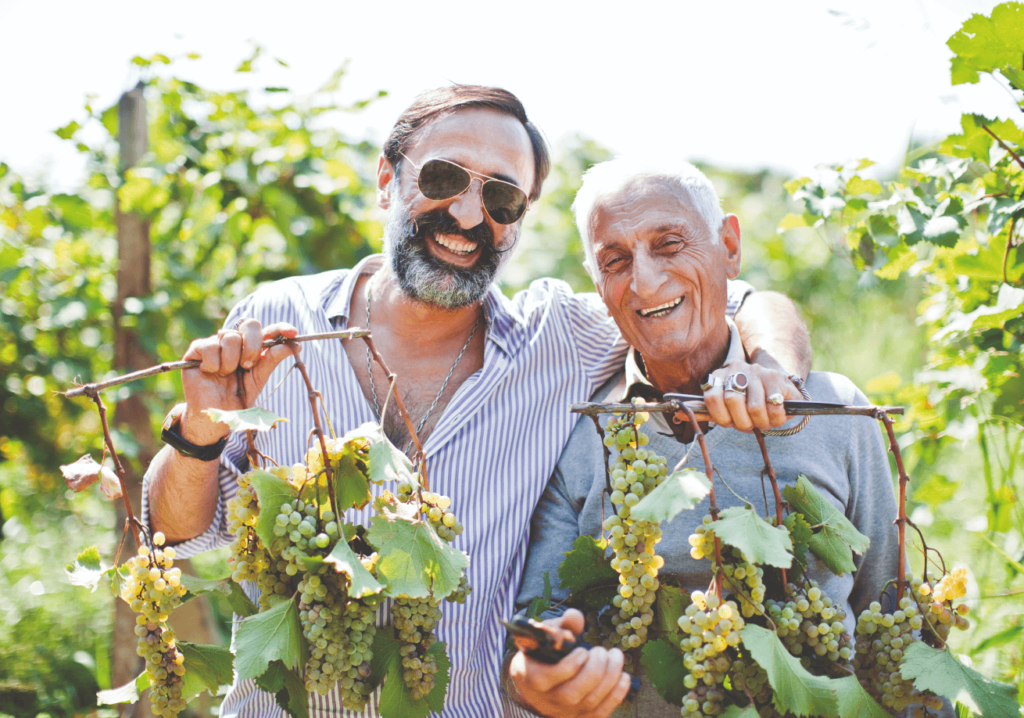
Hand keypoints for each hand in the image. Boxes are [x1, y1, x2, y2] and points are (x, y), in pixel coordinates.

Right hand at [178, 319, 297, 444]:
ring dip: (230, 361)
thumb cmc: (237, 397)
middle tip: (247, 365)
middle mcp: (236, 342)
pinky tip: (210, 373)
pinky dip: (213, 364)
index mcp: (252, 348)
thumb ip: (272, 360)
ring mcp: (216, 343)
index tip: (293, 332)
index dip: (281, 328)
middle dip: (252, 345)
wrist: (215, 415)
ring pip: (229, 337)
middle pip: (250, 324)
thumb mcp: (258, 378)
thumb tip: (294, 345)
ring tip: (225, 374)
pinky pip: (209, 346)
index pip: (268, 331)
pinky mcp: (197, 349)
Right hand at [509, 609, 631, 717]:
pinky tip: (623, 676)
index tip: (583, 650)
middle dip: (594, 670)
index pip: (546, 679)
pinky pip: (601, 712)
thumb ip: (558, 625)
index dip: (569, 665)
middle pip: (572, 693)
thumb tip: (574, 617)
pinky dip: (616, 695)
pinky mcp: (579, 717)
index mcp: (529, 676)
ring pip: (589, 702)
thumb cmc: (540, 654)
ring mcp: (563, 712)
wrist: (535, 684)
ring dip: (609, 678)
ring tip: (615, 656)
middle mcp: (545, 699)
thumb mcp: (542, 636)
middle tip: (602, 651)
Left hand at [702, 359, 801, 432]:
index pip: (712, 398)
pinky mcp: (777, 378)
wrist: (778, 391)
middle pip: (732, 401)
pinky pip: (773, 406)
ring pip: (755, 407)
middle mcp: (736, 369)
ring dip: (761, 422)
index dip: (721, 417)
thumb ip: (705, 411)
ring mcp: (757, 371)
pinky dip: (775, 419)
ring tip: (763, 421)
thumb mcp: (725, 408)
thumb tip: (679, 415)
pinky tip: (776, 416)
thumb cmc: (748, 403)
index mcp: (719, 376)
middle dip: (742, 422)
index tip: (730, 423)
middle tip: (749, 424)